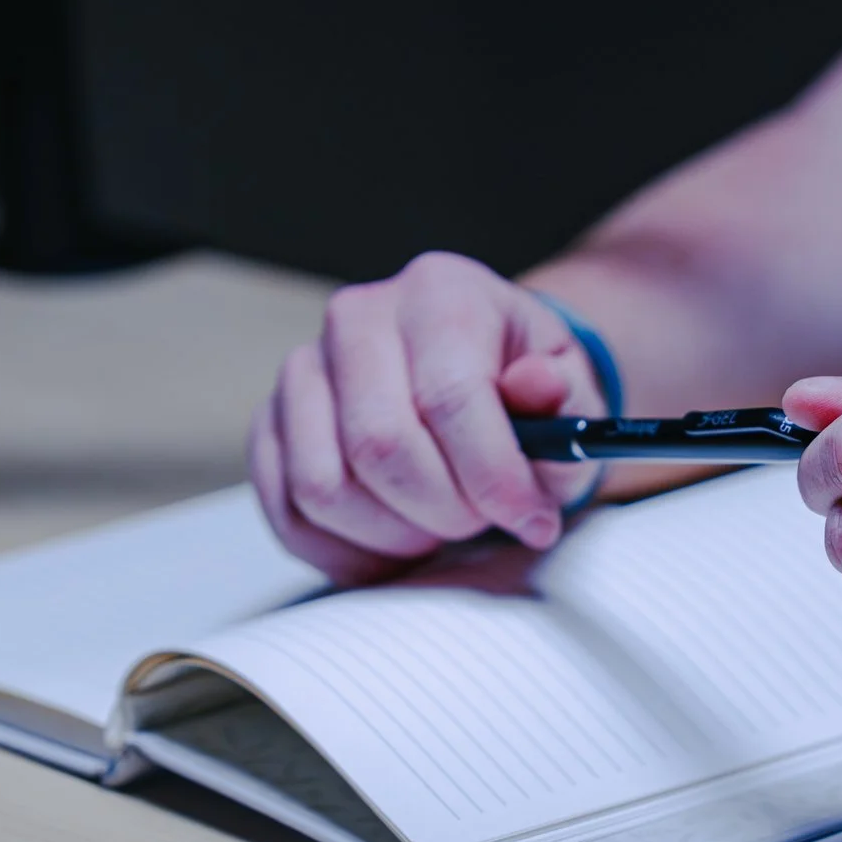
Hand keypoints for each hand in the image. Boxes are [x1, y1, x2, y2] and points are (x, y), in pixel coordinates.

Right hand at [249, 251, 609, 582]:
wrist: (472, 377)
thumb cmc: (521, 391)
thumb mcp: (570, 390)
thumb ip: (565, 397)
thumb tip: (537, 387)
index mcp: (439, 291)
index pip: (451, 398)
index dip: (494, 479)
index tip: (532, 521)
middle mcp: (357, 317)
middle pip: (379, 446)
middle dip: (441, 510)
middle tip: (478, 521)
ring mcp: (303, 368)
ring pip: (322, 485)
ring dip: (390, 534)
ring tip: (435, 526)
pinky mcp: (271, 420)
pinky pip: (286, 509)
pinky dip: (340, 550)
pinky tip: (391, 547)